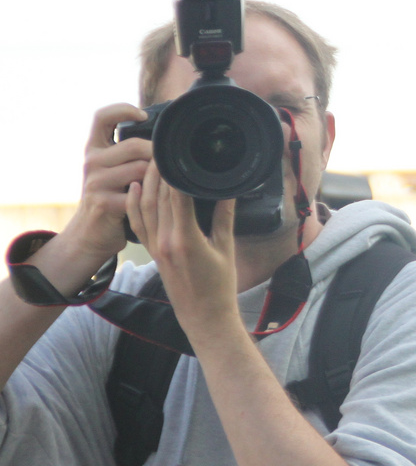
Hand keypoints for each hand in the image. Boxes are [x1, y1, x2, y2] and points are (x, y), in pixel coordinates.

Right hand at [58, 105, 149, 265]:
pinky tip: (158, 200)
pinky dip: (153, 196)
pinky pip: (140, 193)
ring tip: (163, 185)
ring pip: (141, 169)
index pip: (102, 117)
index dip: (123, 109)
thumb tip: (165, 132)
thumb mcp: (115, 168)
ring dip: (158, 177)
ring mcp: (95, 182)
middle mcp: (91, 162)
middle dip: (158, 154)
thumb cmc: (114, 194)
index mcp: (95, 148)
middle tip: (170, 164)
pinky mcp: (103, 203)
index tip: (144, 116)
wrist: (92, 232)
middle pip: (134, 145)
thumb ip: (129, 150)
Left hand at [126, 161, 241, 337]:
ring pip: (145, 207)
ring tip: (151, 160)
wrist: (204, 317)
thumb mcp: (226, 248)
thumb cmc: (220, 286)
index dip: (176, 172)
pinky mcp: (153, 253)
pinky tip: (138, 188)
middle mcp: (165, 241)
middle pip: (158, 198)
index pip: (177, 197)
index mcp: (185, 238)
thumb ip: (224, 216)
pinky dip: (136, 204)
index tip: (179, 152)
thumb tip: (228, 190)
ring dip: (148, 183)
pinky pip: (139, 223)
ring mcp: (156, 247)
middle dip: (160, 171)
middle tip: (164, 148)